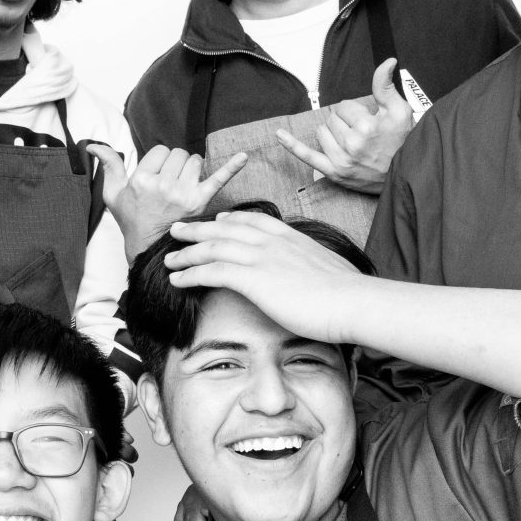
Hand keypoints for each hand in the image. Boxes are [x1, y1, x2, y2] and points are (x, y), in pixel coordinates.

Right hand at [108, 143, 248, 262]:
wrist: (149, 250)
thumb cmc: (132, 220)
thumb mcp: (113, 194)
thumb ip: (108, 166)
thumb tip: (93, 145)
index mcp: (142, 180)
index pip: (160, 151)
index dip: (159, 161)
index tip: (156, 176)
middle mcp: (164, 185)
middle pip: (179, 154)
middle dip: (175, 164)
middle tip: (169, 183)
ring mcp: (183, 194)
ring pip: (195, 161)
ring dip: (191, 169)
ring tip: (182, 186)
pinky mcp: (201, 202)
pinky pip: (219, 179)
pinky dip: (232, 167)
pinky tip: (244, 156)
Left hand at [163, 208, 366, 343]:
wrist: (351, 301)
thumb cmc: (346, 293)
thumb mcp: (327, 269)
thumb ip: (310, 266)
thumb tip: (312, 276)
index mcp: (289, 235)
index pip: (253, 219)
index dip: (230, 219)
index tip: (218, 220)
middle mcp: (271, 240)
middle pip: (224, 228)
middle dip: (197, 228)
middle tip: (177, 230)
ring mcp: (261, 256)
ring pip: (212, 247)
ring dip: (186, 253)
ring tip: (169, 260)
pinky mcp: (253, 278)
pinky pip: (212, 270)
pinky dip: (191, 273)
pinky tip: (178, 280)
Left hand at [273, 57, 414, 191]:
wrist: (404, 175)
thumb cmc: (402, 143)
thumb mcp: (400, 111)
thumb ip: (386, 85)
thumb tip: (387, 60)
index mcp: (366, 126)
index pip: (345, 107)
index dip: (356, 112)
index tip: (367, 121)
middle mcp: (351, 143)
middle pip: (332, 118)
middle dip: (345, 122)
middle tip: (362, 134)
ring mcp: (341, 160)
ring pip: (321, 132)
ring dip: (332, 133)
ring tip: (351, 142)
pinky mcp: (334, 172)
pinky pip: (307, 156)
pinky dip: (292, 145)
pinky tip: (279, 134)